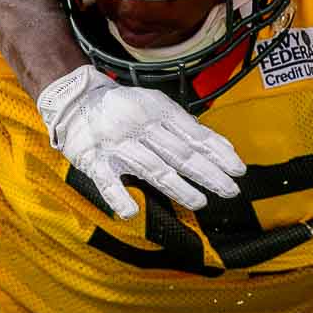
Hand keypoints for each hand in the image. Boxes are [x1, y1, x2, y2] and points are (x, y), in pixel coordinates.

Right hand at [38, 65, 244, 219]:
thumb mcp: (154, 104)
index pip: (194, 135)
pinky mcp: (94, 161)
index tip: (238, 169)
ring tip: (200, 202)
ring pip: (152, 168)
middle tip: (231, 190)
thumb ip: (182, 124)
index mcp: (158, 111)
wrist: (74, 99)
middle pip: (179, 153)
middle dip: (208, 173)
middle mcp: (140, 127)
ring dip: (178, 187)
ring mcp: (117, 145)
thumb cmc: (123, 106)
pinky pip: (106, 182)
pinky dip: (118, 197)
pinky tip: (132, 212)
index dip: (218, 153)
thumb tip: (215, 144)